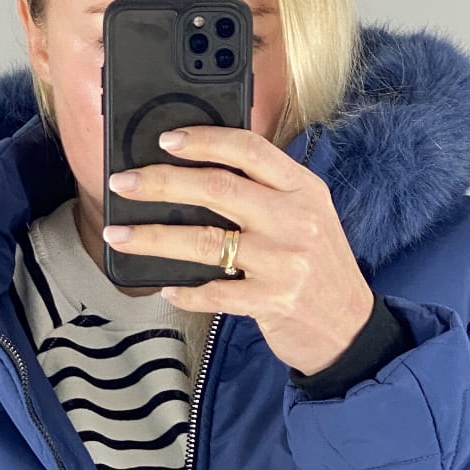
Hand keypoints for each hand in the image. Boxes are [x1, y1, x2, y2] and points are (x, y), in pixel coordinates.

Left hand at [102, 123, 375, 374]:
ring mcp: (283, 262)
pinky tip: (166, 287)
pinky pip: (215, 292)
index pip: (250, 150)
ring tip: (120, 234)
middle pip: (217, 189)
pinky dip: (185, 291)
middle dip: (161, 183)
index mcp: (302, 189)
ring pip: (206, 241)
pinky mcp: (272, 302)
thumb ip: (269, 192)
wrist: (349, 328)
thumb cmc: (320, 268)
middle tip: (123, 184)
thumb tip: (203, 172)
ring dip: (154, 237)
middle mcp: (294, 220)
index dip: (204, 140)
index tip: (165, 140)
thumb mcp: (310, 216)